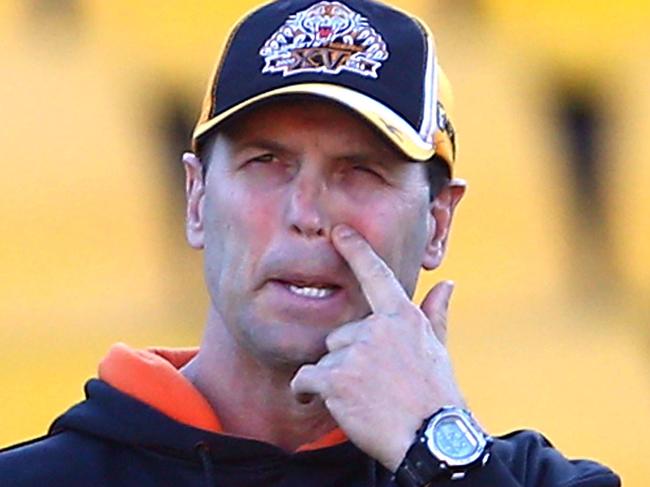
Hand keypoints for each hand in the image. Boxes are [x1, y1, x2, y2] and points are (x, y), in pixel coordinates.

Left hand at [291, 224, 464, 470]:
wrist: (432, 439)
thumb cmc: (436, 395)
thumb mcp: (438, 349)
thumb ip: (435, 314)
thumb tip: (448, 284)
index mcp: (401, 317)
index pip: (375, 276)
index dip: (356, 251)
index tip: (339, 232)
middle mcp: (376, 328)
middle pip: (340, 336)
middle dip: (349, 360)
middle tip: (375, 385)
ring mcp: (355, 353)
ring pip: (325, 360)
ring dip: (335, 381)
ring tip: (364, 400)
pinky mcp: (336, 379)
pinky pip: (305, 378)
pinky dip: (307, 393)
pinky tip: (324, 403)